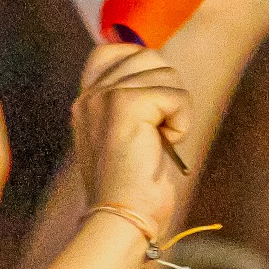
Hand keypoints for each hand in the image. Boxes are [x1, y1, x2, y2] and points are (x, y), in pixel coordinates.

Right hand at [71, 43, 192, 224]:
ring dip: (176, 109)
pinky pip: (177, 95)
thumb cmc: (132, 187)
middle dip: (167, 91)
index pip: (113, 50)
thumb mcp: (124, 136)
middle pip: (149, 57)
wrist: (122, 218)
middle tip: (157, 130)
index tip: (152, 106)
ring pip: (167, 73)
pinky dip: (182, 122)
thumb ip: (132, 102)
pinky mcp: (126, 103)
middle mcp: (91, 94)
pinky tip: (167, 144)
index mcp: (86, 100)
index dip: (143, 66)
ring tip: (160, 139)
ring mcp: (106, 96)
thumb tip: (161, 70)